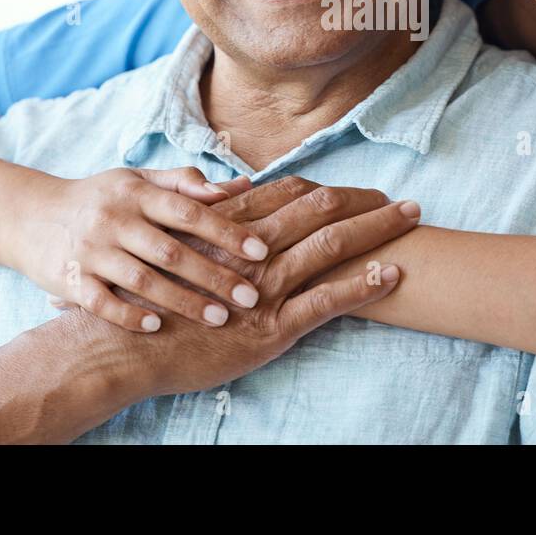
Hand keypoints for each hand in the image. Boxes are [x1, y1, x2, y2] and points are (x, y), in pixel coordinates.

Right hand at [12, 166, 270, 332]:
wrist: (27, 215)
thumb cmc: (98, 198)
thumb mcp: (137, 180)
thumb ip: (185, 183)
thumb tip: (242, 186)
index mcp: (136, 192)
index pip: (188, 212)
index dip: (226, 231)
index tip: (260, 251)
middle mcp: (114, 219)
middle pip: (171, 251)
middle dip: (214, 276)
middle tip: (251, 297)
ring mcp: (91, 251)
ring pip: (142, 281)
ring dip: (182, 302)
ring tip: (219, 319)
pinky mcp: (69, 279)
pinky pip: (102, 303)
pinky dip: (129, 316)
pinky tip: (157, 328)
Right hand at [55, 176, 420, 402]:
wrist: (123, 348)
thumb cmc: (150, 298)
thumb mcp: (176, 248)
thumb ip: (209, 216)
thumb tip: (241, 191)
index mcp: (232, 226)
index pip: (295, 193)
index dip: (336, 188)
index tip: (367, 188)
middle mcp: (252, 249)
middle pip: (322, 210)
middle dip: (369, 202)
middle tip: (408, 202)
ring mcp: (264, 288)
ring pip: (332, 246)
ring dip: (377, 230)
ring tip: (412, 220)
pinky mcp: (270, 328)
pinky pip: (327, 301)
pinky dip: (363, 285)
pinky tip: (392, 274)